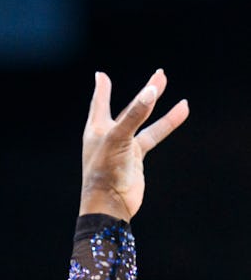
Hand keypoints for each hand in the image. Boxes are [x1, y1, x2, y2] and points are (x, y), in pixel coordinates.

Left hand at [79, 68, 188, 220]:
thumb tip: (151, 91)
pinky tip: (182, 111)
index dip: (102, 89)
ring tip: (170, 86)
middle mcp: (110, 136)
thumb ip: (134, 115)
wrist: (111, 205)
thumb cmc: (105, 172)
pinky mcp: (136, 158)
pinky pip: (153, 135)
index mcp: (97, 130)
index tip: (101, 76)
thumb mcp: (118, 138)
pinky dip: (167, 123)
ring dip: (156, 104)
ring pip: (143, 120)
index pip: (100, 103)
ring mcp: (124, 147)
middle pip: (129, 108)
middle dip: (144, 93)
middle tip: (160, 74)